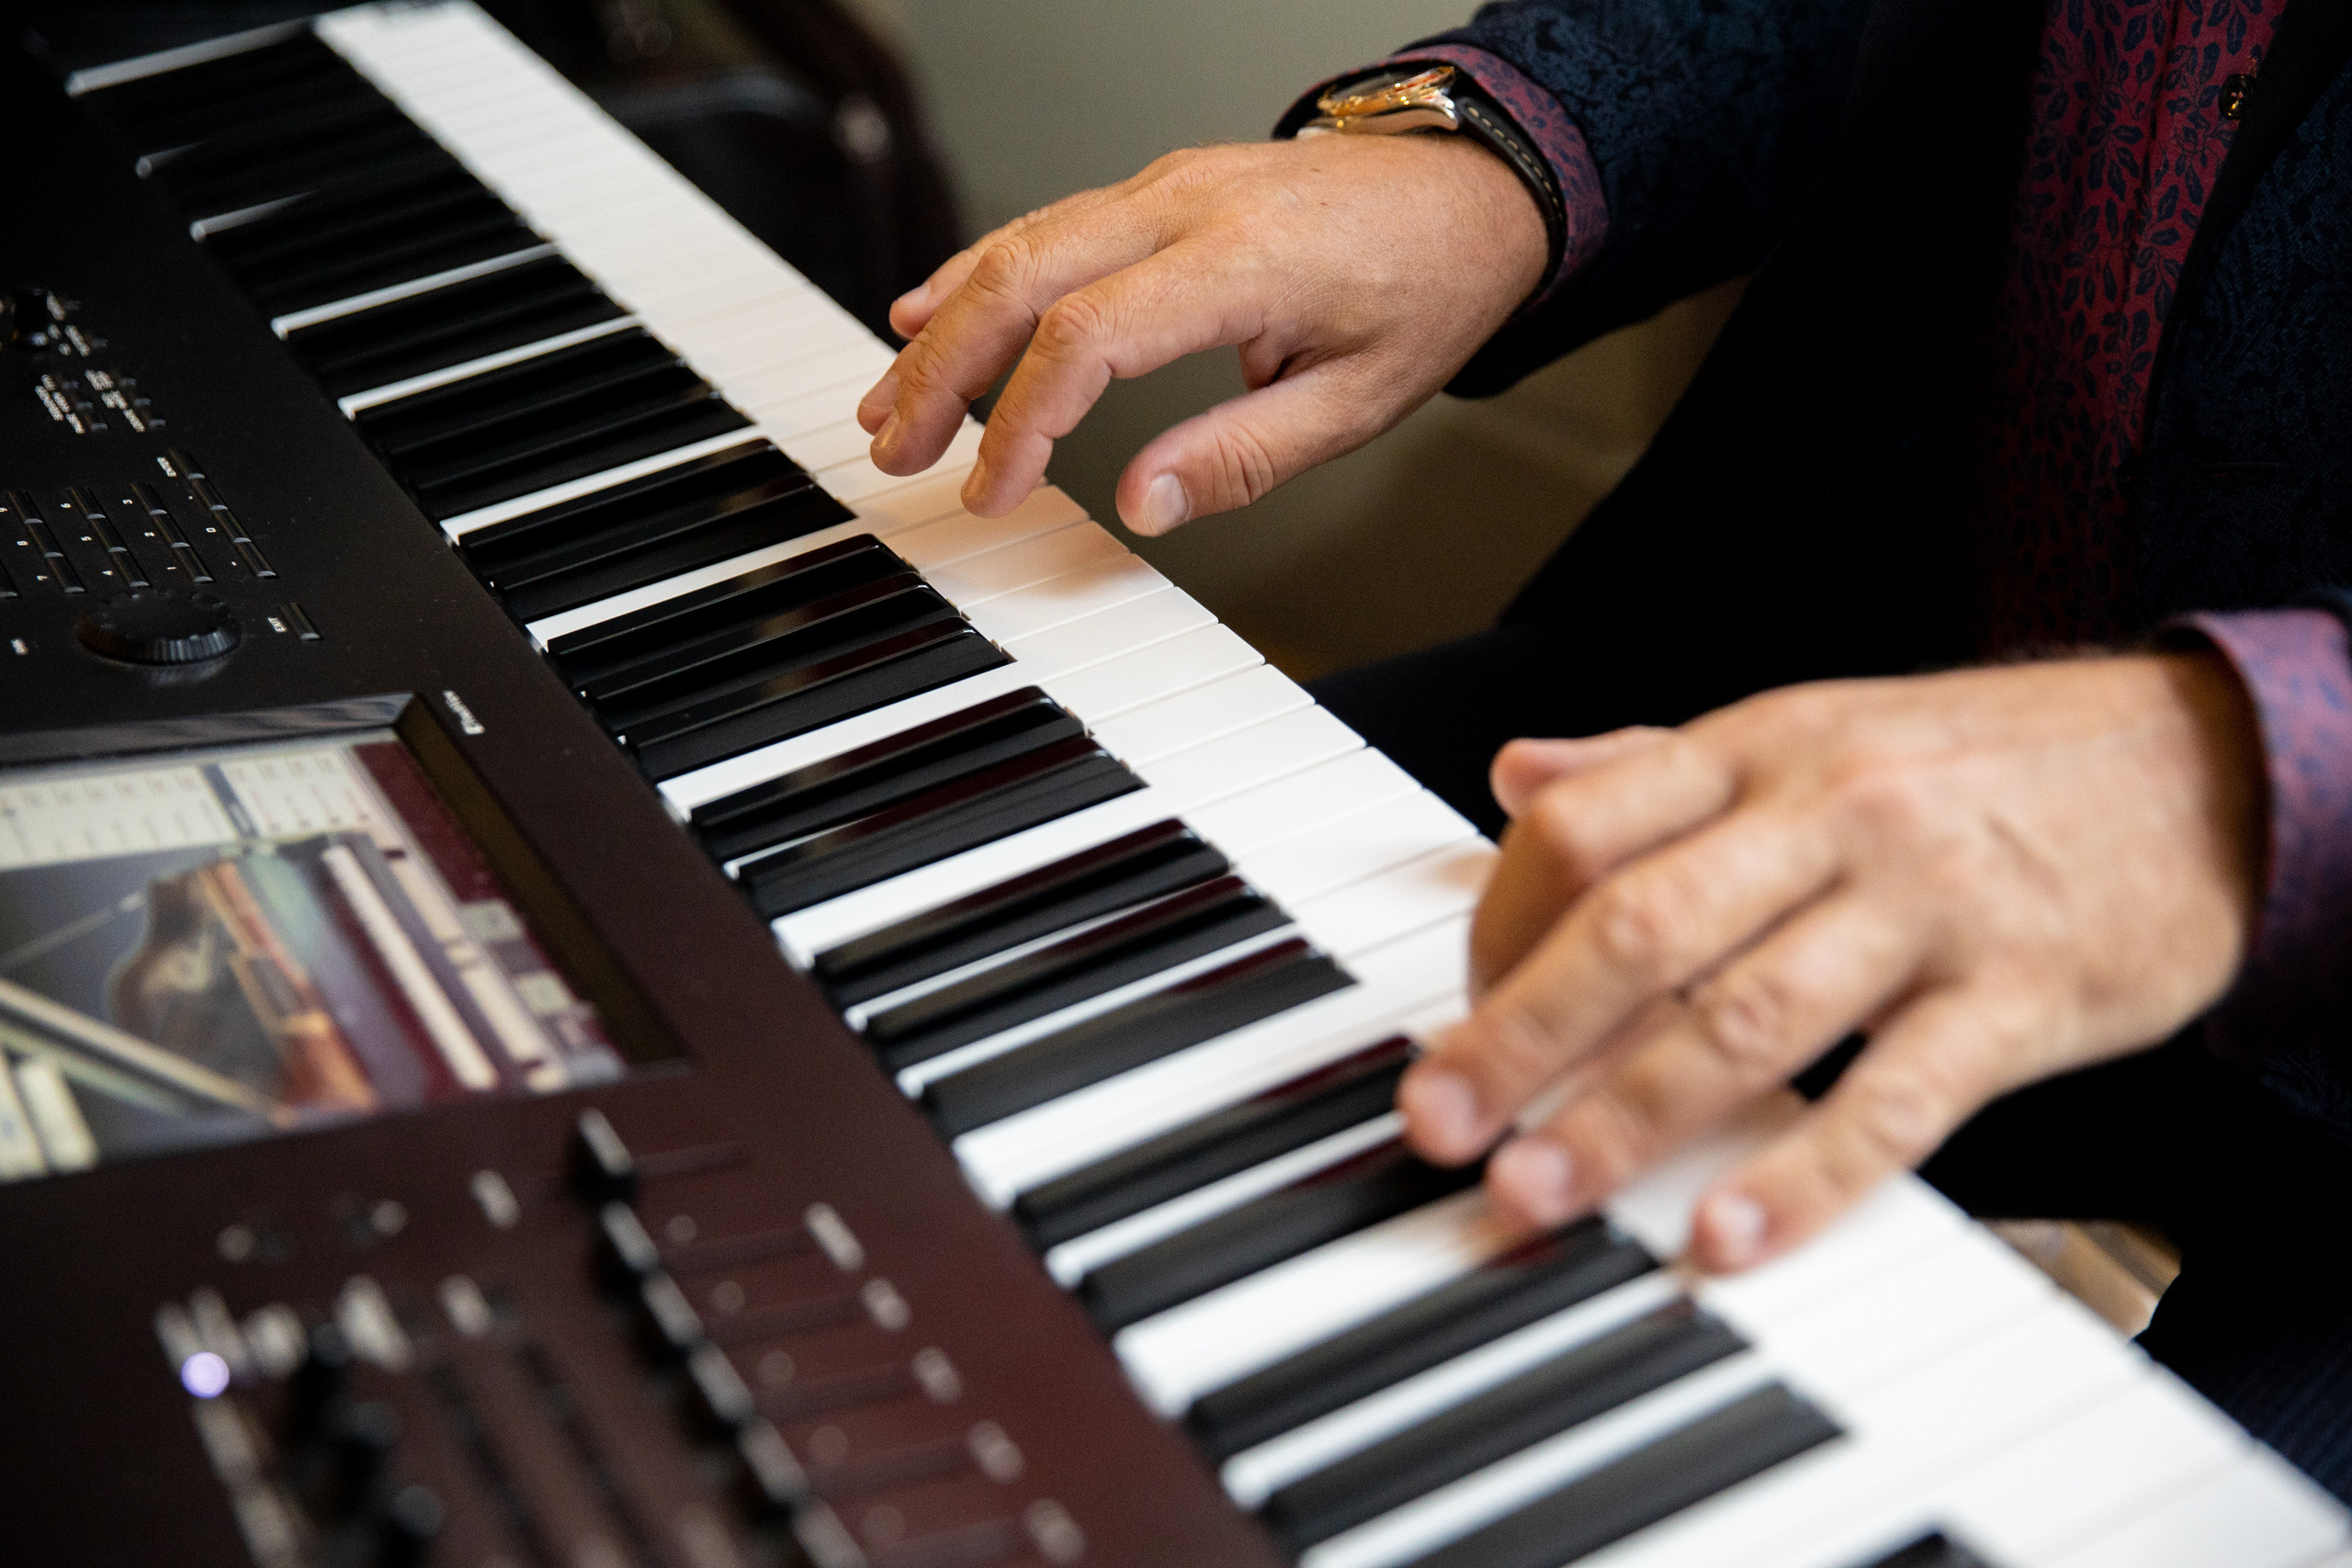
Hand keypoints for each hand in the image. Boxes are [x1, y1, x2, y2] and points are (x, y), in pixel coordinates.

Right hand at [856, 134, 1548, 531]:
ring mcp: (1166, 184)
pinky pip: (1048, 223)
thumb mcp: (1357, 402)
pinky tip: (930, 312)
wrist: (1471, 189)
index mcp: (1241, 264)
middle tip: (895, 448)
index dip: (1024, 421)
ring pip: (1020, 242)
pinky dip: (979, 272)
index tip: (994, 490)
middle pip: (1023, 277)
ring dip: (944, 324)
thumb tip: (1139, 507)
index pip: (1090, 338)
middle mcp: (1187, 206)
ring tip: (891, 399)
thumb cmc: (1424, 289)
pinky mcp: (1159, 185)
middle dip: (944, 371)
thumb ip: (1241, 458)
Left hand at [1397, 654, 2265, 1269]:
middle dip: (1521, 1032)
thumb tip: (1517, 776)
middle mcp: (1830, 814)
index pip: (1588, 826)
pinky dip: (1805, 1175)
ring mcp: (1924, 906)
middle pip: (1640, 926)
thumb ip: (1658, 764)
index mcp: (1762, 747)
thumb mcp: (1813, 727)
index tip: (1453, 1011)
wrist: (2204, 765)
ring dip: (1628, 1115)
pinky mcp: (2018, 997)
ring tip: (1540, 1189)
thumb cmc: (1980, 764)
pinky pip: (1895, 1098)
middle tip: (1439, 1122)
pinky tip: (1726, 1235)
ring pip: (1748, 1017)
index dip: (1497, 922)